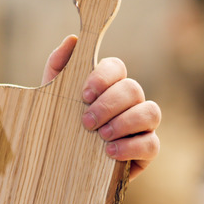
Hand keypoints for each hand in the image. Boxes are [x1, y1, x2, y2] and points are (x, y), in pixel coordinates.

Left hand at [43, 35, 160, 179]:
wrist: (57, 164)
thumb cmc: (58, 125)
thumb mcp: (51, 97)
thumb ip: (58, 67)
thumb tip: (72, 39)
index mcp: (107, 85)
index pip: (116, 67)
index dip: (103, 77)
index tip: (84, 94)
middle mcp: (129, 102)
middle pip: (133, 89)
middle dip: (109, 105)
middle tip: (86, 122)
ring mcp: (140, 125)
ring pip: (151, 112)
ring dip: (125, 122)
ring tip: (101, 136)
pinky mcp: (144, 151)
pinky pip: (153, 144)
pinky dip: (133, 147)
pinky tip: (110, 152)